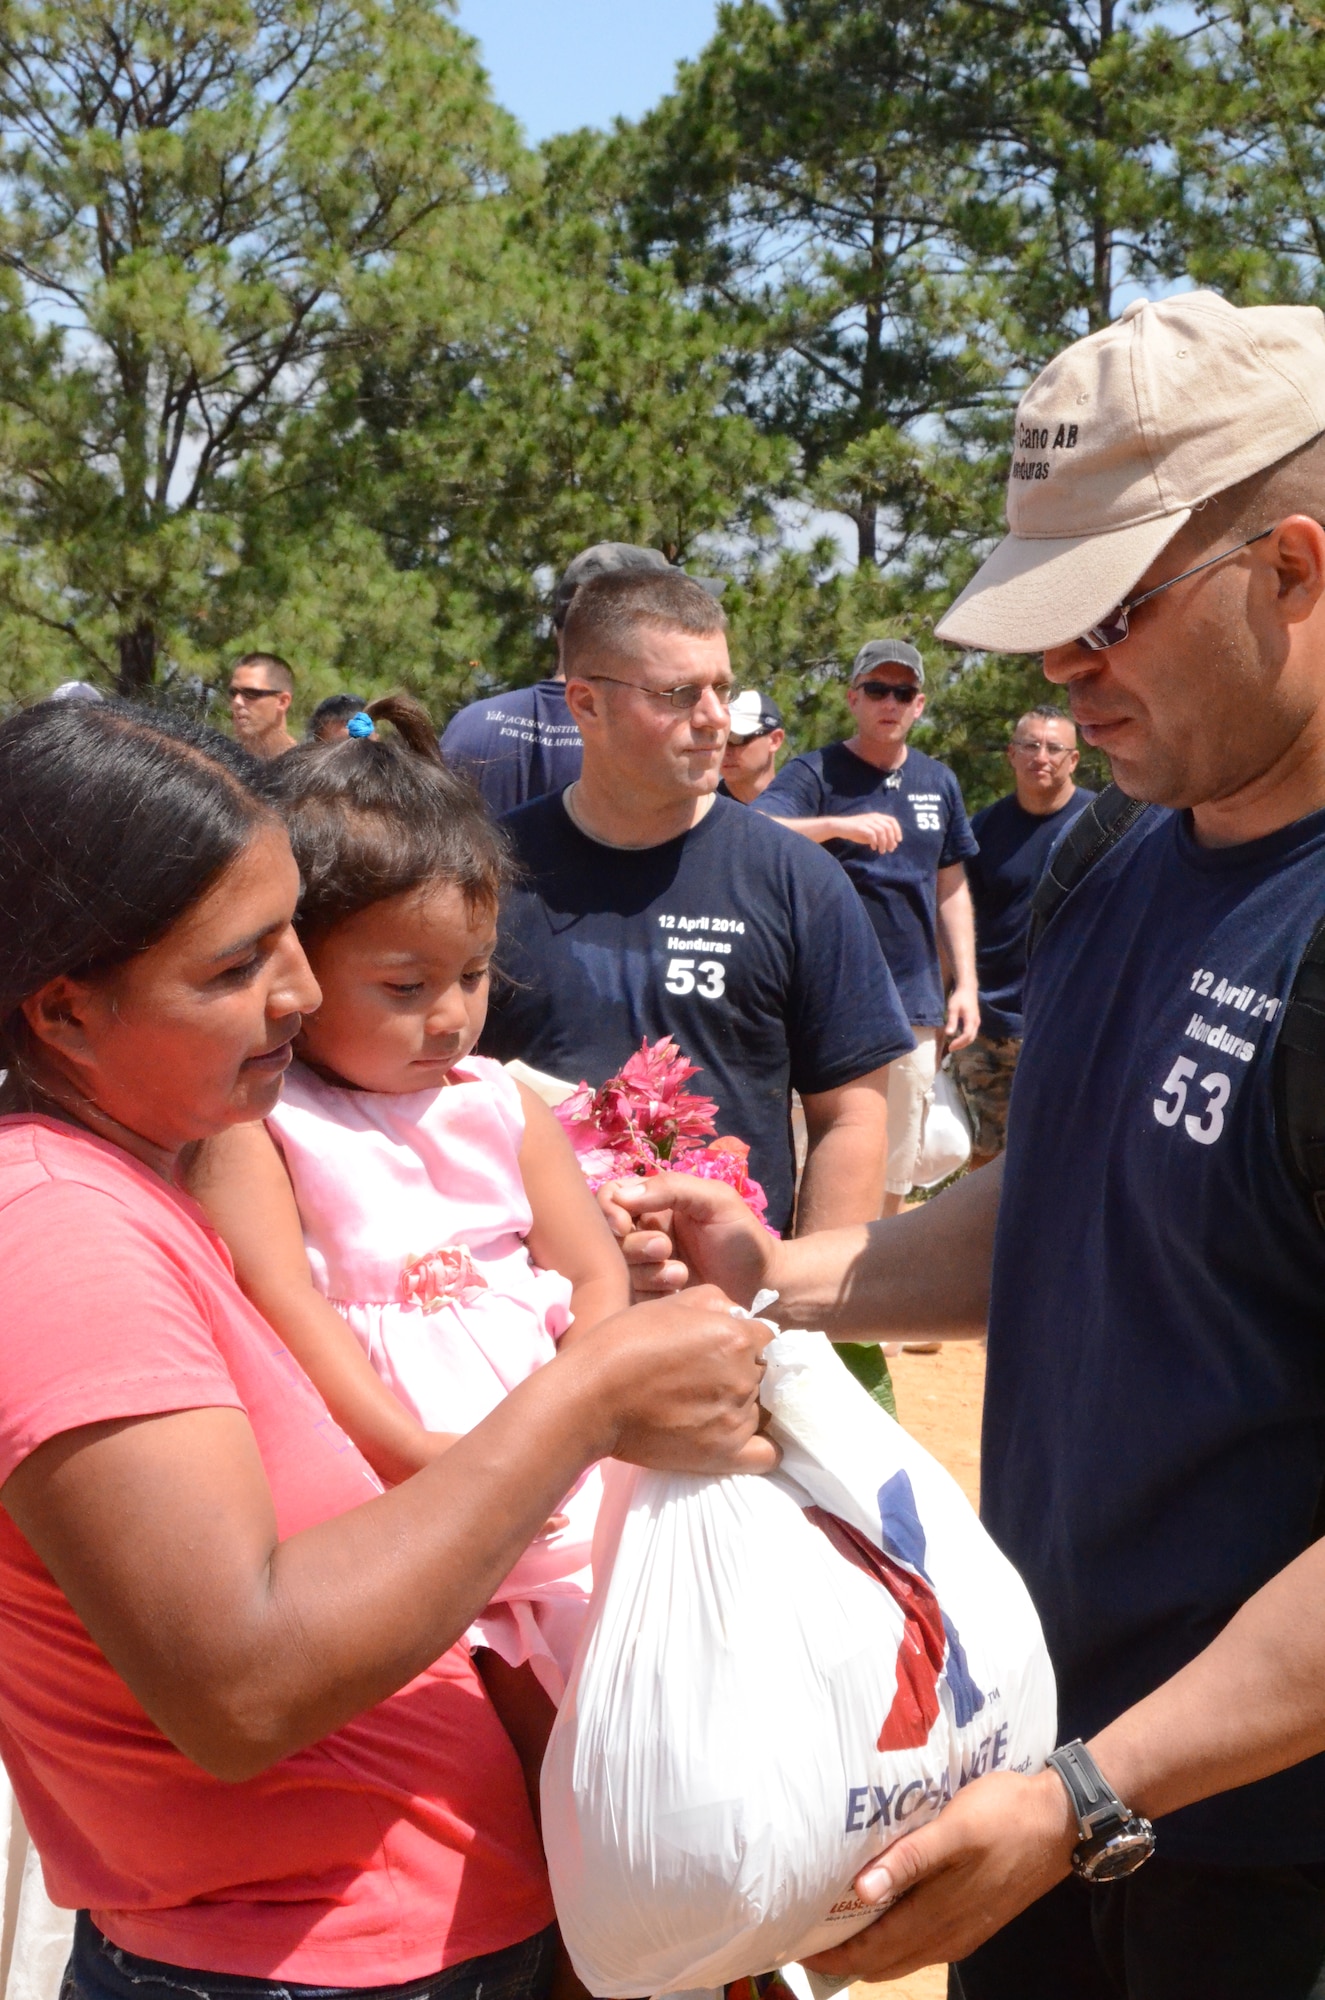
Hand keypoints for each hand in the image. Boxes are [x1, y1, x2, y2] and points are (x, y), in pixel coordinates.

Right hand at [571, 1284, 778, 1473]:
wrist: (591, 1397)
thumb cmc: (624, 1343)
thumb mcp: (671, 1303)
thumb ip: (716, 1302)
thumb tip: (739, 1315)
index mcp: (736, 1338)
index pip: (765, 1339)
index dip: (743, 1341)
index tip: (719, 1348)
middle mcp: (743, 1378)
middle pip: (761, 1373)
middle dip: (740, 1371)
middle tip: (702, 1376)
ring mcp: (736, 1418)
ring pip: (757, 1408)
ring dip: (739, 1404)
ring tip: (699, 1404)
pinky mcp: (724, 1454)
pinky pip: (767, 1455)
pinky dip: (763, 1447)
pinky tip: (742, 1437)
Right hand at [597, 1171, 782, 1303]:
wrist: (765, 1286)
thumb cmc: (742, 1237)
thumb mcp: (714, 1200)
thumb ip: (672, 1188)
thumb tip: (623, 1196)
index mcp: (655, 1205)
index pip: (611, 1197)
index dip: (609, 1210)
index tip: (624, 1225)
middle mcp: (644, 1234)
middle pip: (610, 1238)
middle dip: (636, 1245)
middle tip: (665, 1249)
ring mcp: (645, 1268)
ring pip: (619, 1269)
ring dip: (648, 1271)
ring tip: (682, 1275)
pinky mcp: (650, 1299)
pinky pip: (631, 1296)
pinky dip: (652, 1293)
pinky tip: (679, 1292)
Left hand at [803, 1768, 1075, 1980]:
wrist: (1061, 1822)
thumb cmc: (1003, 1816)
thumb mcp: (955, 1829)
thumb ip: (910, 1859)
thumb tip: (863, 1890)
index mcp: (939, 1917)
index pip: (873, 1952)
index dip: (835, 1955)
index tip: (798, 1948)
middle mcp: (948, 1936)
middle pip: (885, 1962)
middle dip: (846, 1956)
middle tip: (808, 1936)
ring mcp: (964, 1932)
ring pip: (905, 1956)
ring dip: (870, 1950)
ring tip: (837, 1927)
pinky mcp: (975, 1921)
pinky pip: (924, 1944)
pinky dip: (895, 1941)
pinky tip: (884, 1914)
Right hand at [834, 812, 902, 852]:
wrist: (839, 827)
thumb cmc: (855, 831)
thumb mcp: (870, 834)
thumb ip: (881, 837)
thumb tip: (893, 844)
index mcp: (877, 816)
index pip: (892, 820)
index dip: (897, 830)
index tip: (898, 841)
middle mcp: (873, 817)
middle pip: (888, 827)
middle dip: (891, 839)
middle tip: (890, 849)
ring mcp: (867, 821)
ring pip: (881, 831)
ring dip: (883, 843)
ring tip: (882, 851)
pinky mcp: (860, 827)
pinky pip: (872, 834)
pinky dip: (874, 842)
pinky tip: (873, 848)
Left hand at [945, 983, 979, 1050]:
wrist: (968, 989)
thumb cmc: (959, 998)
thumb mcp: (953, 1009)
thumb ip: (952, 1021)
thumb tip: (949, 1034)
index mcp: (971, 1020)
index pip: (967, 1036)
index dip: (959, 1043)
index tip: (950, 1047)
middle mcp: (976, 1022)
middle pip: (971, 1038)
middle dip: (961, 1045)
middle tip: (950, 1049)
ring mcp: (977, 1022)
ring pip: (972, 1036)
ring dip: (964, 1043)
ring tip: (954, 1045)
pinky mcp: (975, 1021)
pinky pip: (972, 1033)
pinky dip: (965, 1038)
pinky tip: (958, 1038)